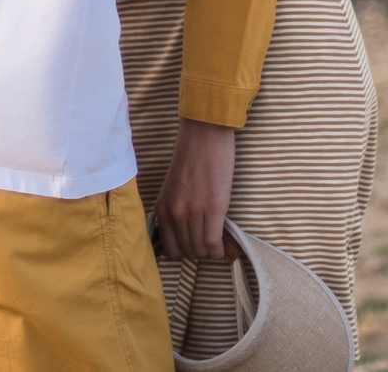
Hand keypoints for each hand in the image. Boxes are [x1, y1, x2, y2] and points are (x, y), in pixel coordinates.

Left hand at [151, 117, 234, 260]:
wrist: (204, 135)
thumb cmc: (191, 158)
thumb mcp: (172, 189)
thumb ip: (174, 211)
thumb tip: (184, 236)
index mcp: (162, 209)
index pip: (170, 250)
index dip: (185, 252)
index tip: (195, 246)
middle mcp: (174, 214)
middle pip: (187, 252)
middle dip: (199, 252)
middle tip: (210, 243)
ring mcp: (192, 212)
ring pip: (201, 250)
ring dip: (211, 251)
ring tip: (218, 242)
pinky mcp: (213, 208)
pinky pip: (214, 243)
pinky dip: (220, 249)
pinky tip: (225, 244)